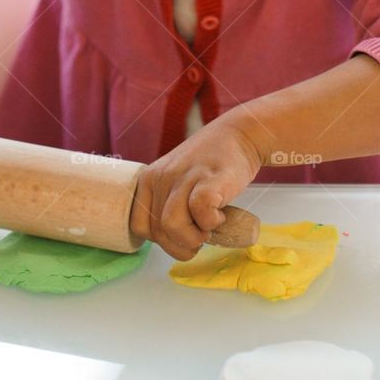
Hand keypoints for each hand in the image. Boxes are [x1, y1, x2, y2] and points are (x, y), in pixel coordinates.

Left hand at [129, 116, 262, 260]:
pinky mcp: (209, 179)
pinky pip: (201, 212)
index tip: (181, 233)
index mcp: (149, 178)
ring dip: (193, 238)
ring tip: (209, 228)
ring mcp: (184, 177)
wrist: (239, 134)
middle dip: (181, 244)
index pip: (139, 226)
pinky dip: (211, 223)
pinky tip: (220, 215)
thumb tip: (173, 242)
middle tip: (201, 235)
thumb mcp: (177, 180)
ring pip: (172, 225)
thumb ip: (168, 205)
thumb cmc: (209, 165)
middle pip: (158, 231)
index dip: (162, 239)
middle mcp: (161, 176)